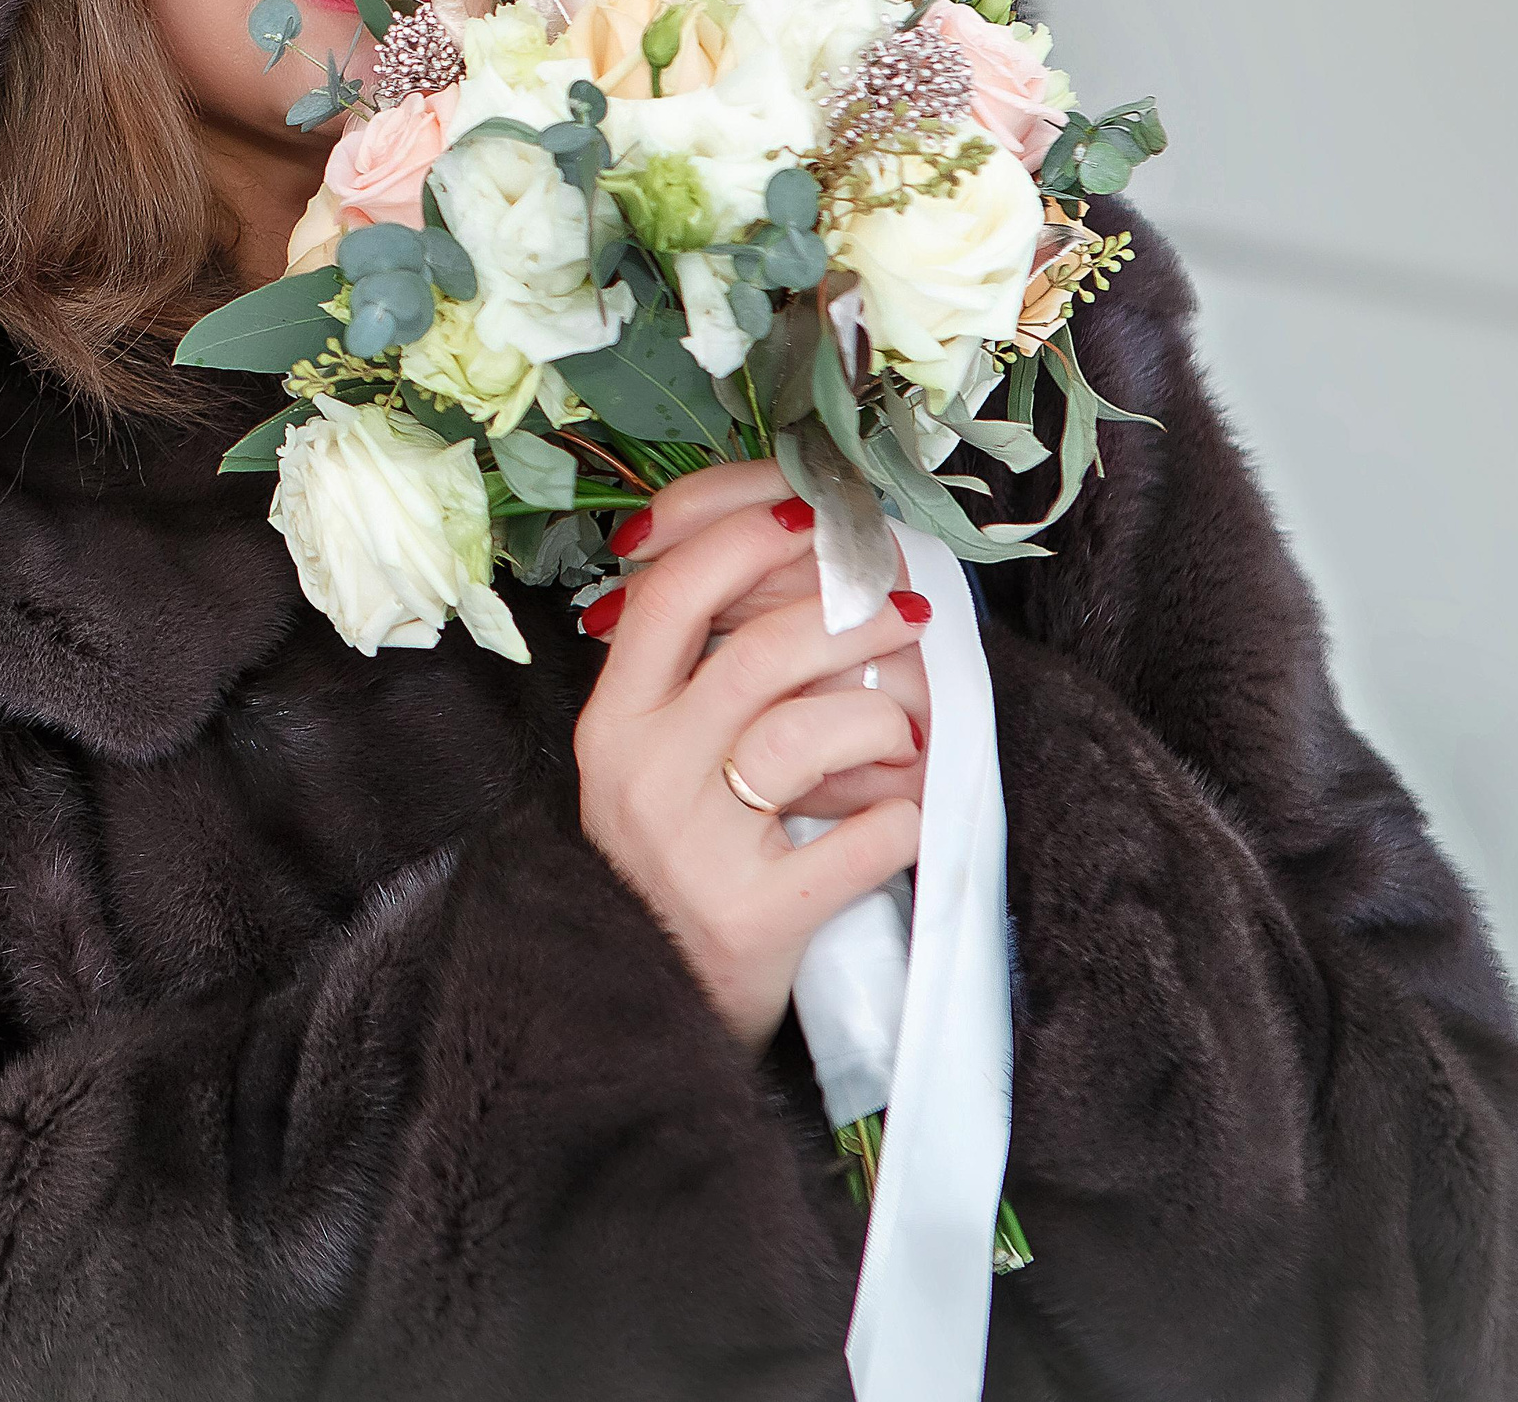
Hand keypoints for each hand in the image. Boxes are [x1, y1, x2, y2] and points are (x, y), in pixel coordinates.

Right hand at [572, 461, 929, 1056]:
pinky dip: (899, 820)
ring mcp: (694, 849)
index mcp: (611, 721)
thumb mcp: (646, 753)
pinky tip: (901, 818)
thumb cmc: (671, 854)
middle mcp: (640, 774)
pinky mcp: (753, 920)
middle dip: (846, 617)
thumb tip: (771, 547)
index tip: (811, 516)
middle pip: (753, 656)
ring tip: (906, 733)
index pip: (670, 598)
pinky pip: (859, 842)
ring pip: (805, 736)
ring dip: (881, 721)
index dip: (744, 541)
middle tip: (904, 610)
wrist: (651, 1001)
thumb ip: (688, 666)